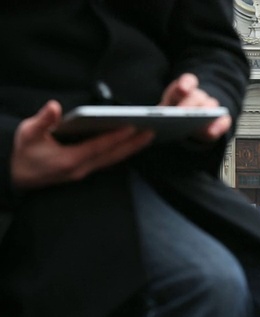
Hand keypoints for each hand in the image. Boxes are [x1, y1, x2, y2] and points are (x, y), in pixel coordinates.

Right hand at [11, 101, 153, 188]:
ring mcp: (85, 171)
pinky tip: (133, 144)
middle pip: (113, 155)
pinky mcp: (86, 170)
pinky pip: (109, 160)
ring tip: (149, 136)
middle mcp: (82, 168)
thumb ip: (42, 121)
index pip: (99, 147)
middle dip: (134, 144)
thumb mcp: (27, 134)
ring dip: (132, 148)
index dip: (116, 137)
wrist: (16, 177)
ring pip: (114, 159)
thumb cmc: (23, 153)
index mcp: (70, 160)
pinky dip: (122, 151)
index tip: (133, 127)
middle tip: (153, 131)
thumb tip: (55, 107)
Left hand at [159, 73, 231, 142]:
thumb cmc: (173, 117)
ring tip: (198, 125)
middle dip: (190, 104)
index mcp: (181, 92)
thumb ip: (154, 117)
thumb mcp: (162, 114)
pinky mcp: (220, 121)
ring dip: (206, 113)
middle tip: (183, 113)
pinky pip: (223, 121)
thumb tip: (146, 126)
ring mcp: (210, 108)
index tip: (182, 89)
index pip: (187, 82)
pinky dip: (219, 126)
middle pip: (197, 96)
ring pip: (211, 106)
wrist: (189, 124)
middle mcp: (197, 97)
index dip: (185, 84)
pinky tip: (211, 132)